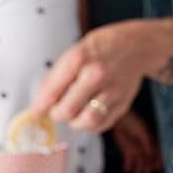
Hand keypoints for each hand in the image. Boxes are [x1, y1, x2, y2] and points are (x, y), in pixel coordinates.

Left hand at [33, 21, 157, 134]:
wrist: (136, 47)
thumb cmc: (101, 48)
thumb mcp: (74, 52)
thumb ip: (57, 76)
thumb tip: (40, 102)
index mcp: (80, 59)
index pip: (53, 91)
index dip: (40, 106)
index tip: (35, 113)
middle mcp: (97, 75)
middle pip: (68, 110)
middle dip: (56, 115)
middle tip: (55, 111)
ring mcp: (112, 91)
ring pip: (86, 122)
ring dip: (74, 123)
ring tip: (72, 114)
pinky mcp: (123, 103)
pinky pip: (102, 124)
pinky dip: (91, 125)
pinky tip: (87, 114)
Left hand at [111, 111, 162, 172]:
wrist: (120, 119)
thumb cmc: (134, 122)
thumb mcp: (142, 132)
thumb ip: (147, 143)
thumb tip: (151, 153)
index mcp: (151, 141)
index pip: (156, 152)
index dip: (158, 159)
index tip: (160, 166)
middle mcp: (144, 147)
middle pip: (148, 159)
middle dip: (149, 165)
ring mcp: (135, 149)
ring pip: (139, 161)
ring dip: (139, 168)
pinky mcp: (126, 150)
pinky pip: (128, 161)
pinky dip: (128, 166)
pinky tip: (127, 171)